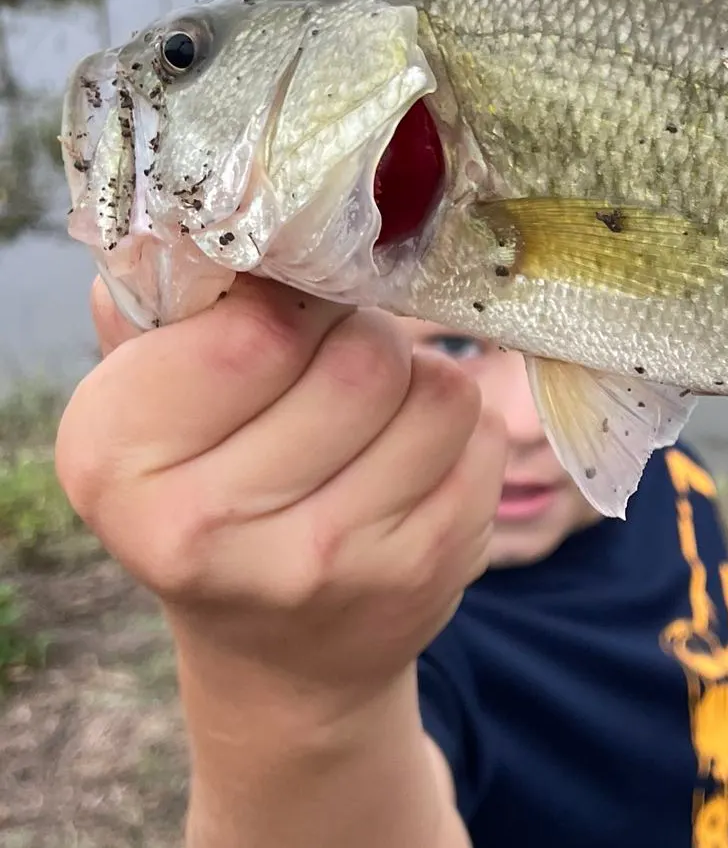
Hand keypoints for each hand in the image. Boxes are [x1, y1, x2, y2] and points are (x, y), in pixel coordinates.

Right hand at [55, 274, 506, 723]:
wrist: (279, 653)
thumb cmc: (213, 492)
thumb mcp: (155, 403)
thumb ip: (167, 306)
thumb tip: (203, 208)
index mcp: (116, 459)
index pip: (251, 323)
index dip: (289, 297)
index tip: (283, 311)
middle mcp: (207, 526)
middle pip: (359, 354)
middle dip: (363, 334)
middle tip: (338, 354)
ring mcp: (326, 560)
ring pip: (433, 388)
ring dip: (416, 377)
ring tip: (374, 408)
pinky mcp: (422, 569)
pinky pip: (477, 433)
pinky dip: (457, 427)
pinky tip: (410, 456)